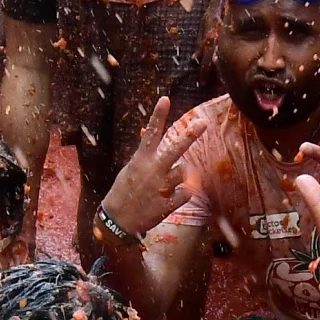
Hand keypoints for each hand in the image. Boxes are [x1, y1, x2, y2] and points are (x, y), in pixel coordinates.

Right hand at [98, 97, 209, 236]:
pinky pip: (186, 193)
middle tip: (202, 123)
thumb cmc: (124, 190)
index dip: (158, 115)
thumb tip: (150, 134)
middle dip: (189, 136)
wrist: (118, 220)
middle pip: (174, 149)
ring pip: (184, 172)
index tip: (165, 99)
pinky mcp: (167, 204)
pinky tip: (174, 196)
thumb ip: (145, 154)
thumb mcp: (131, 168)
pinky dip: (183, 193)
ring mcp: (160, 187)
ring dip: (183, 174)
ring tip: (171, 180)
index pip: (151, 133)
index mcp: (141, 160)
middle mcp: (152, 171)